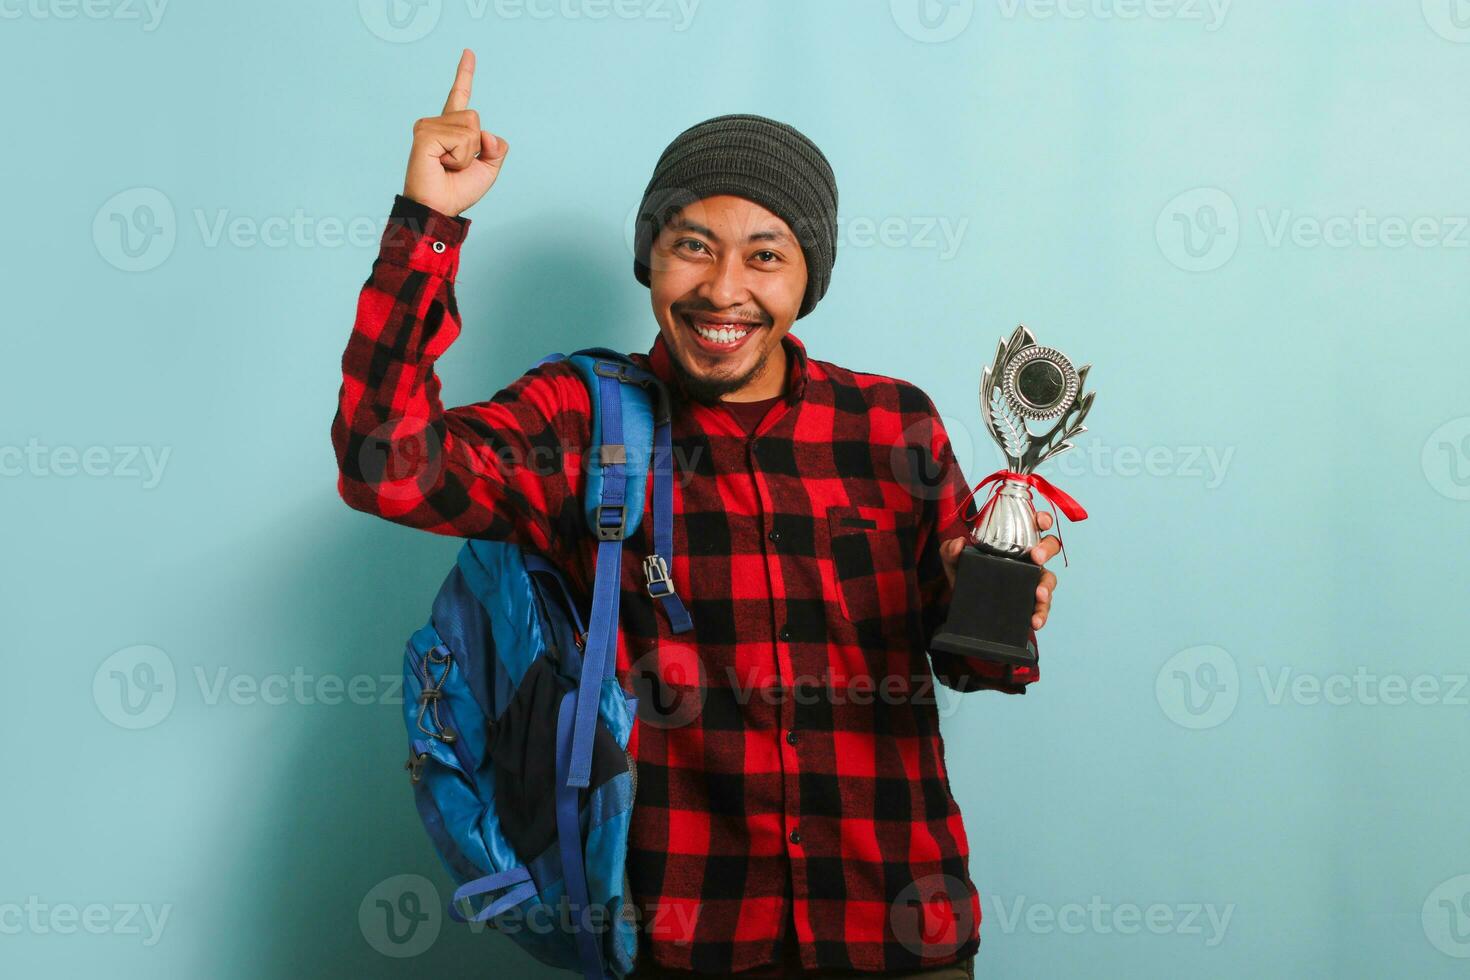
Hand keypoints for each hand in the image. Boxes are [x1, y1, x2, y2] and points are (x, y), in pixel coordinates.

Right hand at [402, 49, 509, 216]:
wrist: (439, 209)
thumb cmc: (458, 191)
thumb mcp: (489, 169)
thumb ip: (497, 148)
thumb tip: (488, 134)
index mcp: (452, 128)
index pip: (460, 95)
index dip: (465, 74)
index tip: (469, 52)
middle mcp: (438, 122)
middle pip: (475, 117)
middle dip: (476, 147)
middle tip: (455, 165)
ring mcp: (428, 126)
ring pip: (470, 127)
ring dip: (467, 154)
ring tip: (447, 166)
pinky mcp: (424, 133)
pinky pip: (461, 138)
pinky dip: (459, 157)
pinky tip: (441, 164)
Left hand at [940, 510, 1059, 630]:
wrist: (963, 606)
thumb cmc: (966, 576)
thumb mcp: (954, 562)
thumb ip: (950, 550)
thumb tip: (958, 543)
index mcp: (1014, 542)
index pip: (1033, 525)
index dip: (1042, 519)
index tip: (1040, 522)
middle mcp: (1027, 559)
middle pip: (1050, 547)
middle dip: (1047, 549)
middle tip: (1037, 557)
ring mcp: (1031, 581)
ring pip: (1050, 579)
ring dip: (1047, 586)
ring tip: (1039, 595)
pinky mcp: (1030, 603)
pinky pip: (1042, 608)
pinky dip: (1042, 614)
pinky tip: (1035, 621)